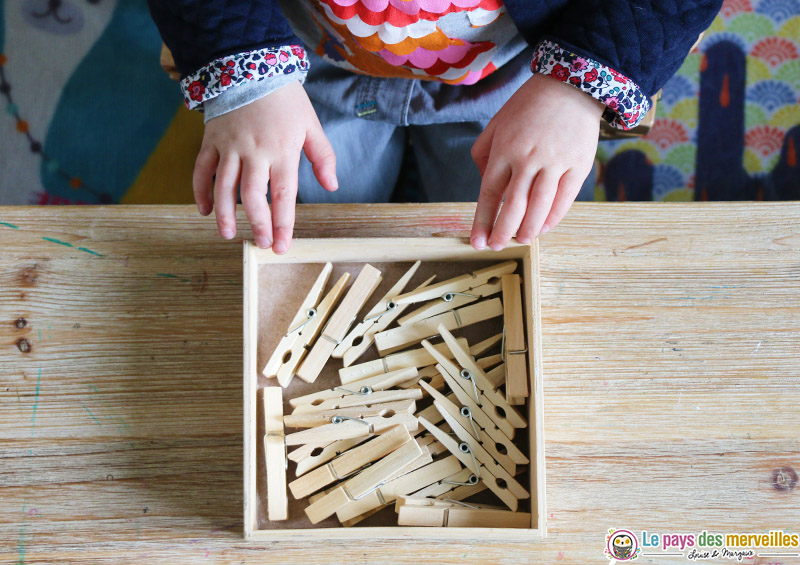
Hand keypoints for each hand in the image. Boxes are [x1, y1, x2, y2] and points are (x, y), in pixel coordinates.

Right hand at [194, 81, 337, 253]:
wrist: (250, 64)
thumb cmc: (285, 99)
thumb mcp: (311, 125)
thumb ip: (323, 156)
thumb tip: (332, 186)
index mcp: (282, 151)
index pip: (283, 195)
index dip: (283, 223)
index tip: (282, 245)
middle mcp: (254, 152)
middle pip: (253, 196)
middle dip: (257, 224)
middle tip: (261, 244)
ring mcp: (229, 147)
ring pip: (223, 186)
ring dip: (225, 214)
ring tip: (228, 235)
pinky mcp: (211, 140)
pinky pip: (201, 170)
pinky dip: (200, 191)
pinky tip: (205, 210)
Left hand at [470, 73, 603, 249]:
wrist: (571, 85)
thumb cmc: (528, 106)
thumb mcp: (496, 124)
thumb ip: (484, 154)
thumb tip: (485, 185)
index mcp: (504, 150)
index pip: (489, 194)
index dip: (482, 221)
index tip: (477, 241)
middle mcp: (528, 159)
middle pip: (513, 207)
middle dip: (503, 232)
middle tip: (497, 246)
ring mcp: (555, 163)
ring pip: (539, 208)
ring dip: (528, 230)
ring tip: (521, 240)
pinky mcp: (578, 166)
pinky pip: (564, 200)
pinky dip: (552, 218)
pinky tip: (544, 228)